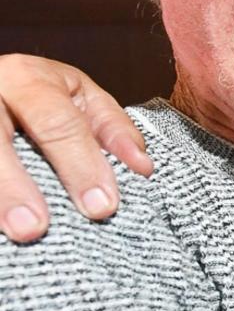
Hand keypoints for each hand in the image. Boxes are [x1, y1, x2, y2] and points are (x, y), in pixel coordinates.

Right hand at [0, 54, 150, 241]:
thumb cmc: (43, 96)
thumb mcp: (80, 98)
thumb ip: (110, 129)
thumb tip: (142, 169)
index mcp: (28, 77)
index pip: (60, 124)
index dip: (82, 165)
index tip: (103, 206)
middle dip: (17, 185)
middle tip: (37, 228)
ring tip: (14, 233)